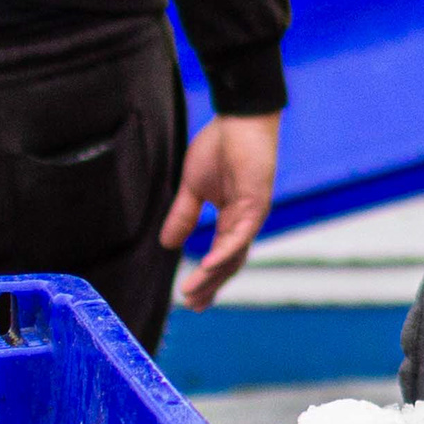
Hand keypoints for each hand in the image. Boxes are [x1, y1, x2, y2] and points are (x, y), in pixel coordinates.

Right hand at [164, 112, 282, 304]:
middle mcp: (244, 222)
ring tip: (192, 293)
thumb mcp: (193, 187)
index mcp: (232, 219)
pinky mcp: (255, 203)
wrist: (238, 118)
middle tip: (193, 306)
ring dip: (212, 276)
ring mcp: (252, 214)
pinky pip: (238, 235)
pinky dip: (224, 253)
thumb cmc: (220, 146)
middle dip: (210, 286)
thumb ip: (183, 215)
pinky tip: (207, 267)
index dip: (207, 279)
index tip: (191, 298)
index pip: (221, 257)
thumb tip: (168, 244)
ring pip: (233, 255)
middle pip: (229, 263)